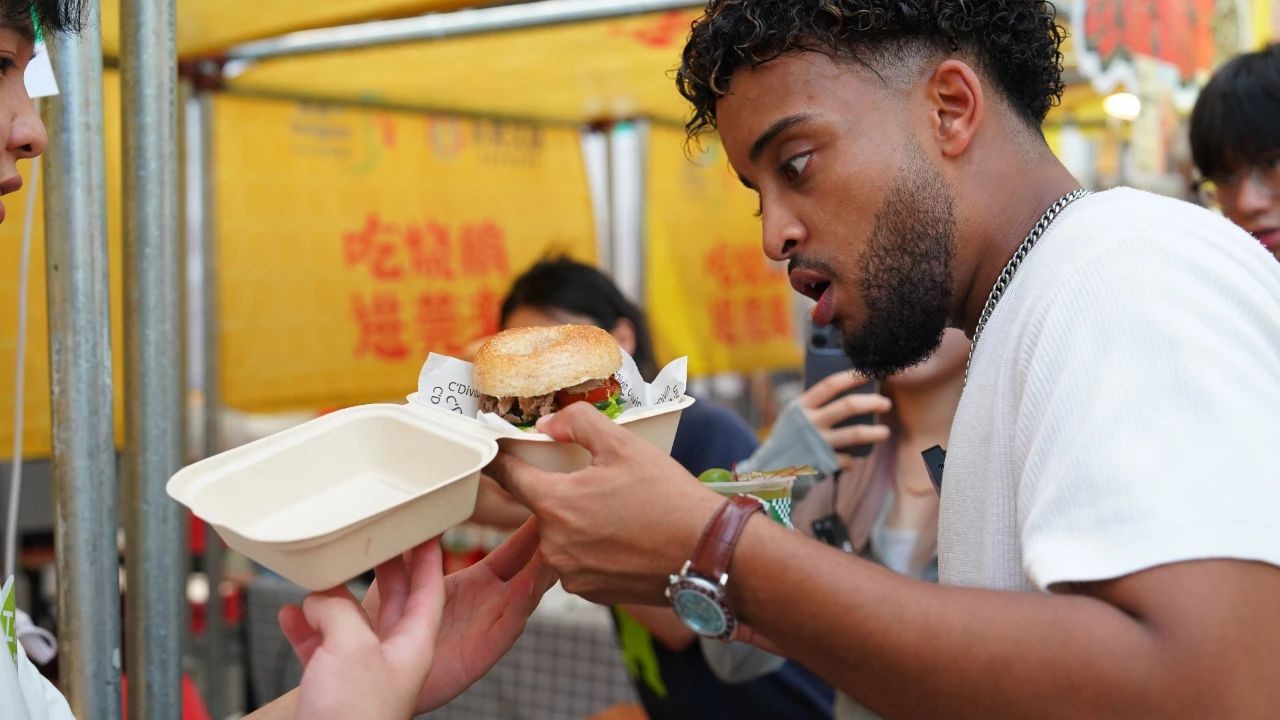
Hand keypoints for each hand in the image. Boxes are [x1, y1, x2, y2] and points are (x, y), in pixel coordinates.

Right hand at [279, 541, 445, 719]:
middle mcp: (390, 657)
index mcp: (413, 646)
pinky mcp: (330, 688)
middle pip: (392, 601)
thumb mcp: (352, 646)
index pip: (430, 590)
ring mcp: (360, 673)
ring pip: (349, 622)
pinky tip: (289, 614)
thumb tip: (319, 596)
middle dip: (382, 568)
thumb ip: (340, 610)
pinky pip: (318, 648)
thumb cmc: (351, 717)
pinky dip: (303, 628)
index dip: (430, 558)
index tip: (428, 528)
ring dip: (331, 598)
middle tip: (375, 536)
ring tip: (317, 576)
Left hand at [378, 518, 555, 713]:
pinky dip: (519, 608)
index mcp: (476, 583)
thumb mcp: (399, 574)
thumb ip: (411, 544)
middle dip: (547, 546)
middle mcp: (489, 603)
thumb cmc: (389, 624)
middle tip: (565, 519)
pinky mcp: (481, 653)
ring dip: (543, 573)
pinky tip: (529, 586)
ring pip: (527, 596)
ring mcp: (489, 627)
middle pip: (531, 570)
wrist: (373, 670)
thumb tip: (417, 508)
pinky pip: (506, 629)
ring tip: (555, 549)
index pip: (514, 551)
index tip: (548, 505)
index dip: (531, 530)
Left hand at [487, 402, 723, 605]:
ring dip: (576, 522)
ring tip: (617, 511)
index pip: (509, 477)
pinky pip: (577, 562)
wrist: (706, 553)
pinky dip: (592, 548)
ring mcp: (571, 574)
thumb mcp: (624, 444)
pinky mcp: (590, 593)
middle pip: (540, 508)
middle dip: (559, 492)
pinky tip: (622, 537)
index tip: (493, 452)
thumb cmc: (667, 497)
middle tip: (593, 482)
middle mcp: (555, 545)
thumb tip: (549, 424)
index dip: (500, 460)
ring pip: (560, 536)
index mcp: (556, 504)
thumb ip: (578, 423)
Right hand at [795, 371, 891, 470]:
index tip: (868, 373)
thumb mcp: (795, 418)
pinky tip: (853, 460)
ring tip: (885, 433)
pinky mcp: (822, 464)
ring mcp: (817, 444)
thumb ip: (816, 407)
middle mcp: (809, 422)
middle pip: (848, 406)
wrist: (768, 472)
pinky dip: (852, 460)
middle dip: (871, 402)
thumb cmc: (788, 440)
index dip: (852, 377)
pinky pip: (847, 459)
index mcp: (801, 406)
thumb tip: (852, 395)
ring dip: (874, 433)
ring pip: (855, 434)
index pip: (830, 385)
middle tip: (886, 403)